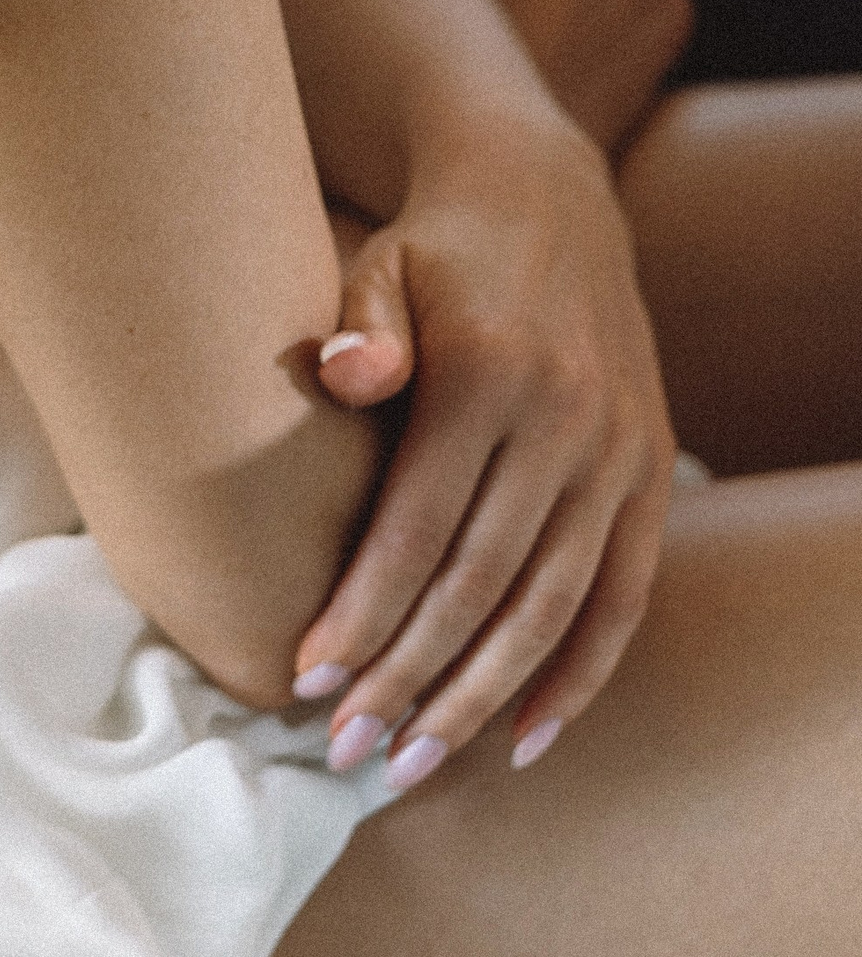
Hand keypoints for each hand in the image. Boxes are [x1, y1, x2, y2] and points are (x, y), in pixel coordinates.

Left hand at [295, 118, 673, 785]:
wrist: (545, 194)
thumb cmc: (433, 248)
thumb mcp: (382, 262)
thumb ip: (359, 322)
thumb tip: (340, 378)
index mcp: (490, 371)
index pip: (418, 526)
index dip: (364, 611)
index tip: (306, 678)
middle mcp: (565, 419)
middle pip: (481, 584)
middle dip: (408, 678)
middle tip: (344, 750)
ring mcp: (617, 451)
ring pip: (552, 608)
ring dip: (482, 698)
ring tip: (413, 762)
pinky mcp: (651, 471)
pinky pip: (622, 597)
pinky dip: (578, 675)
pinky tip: (523, 739)